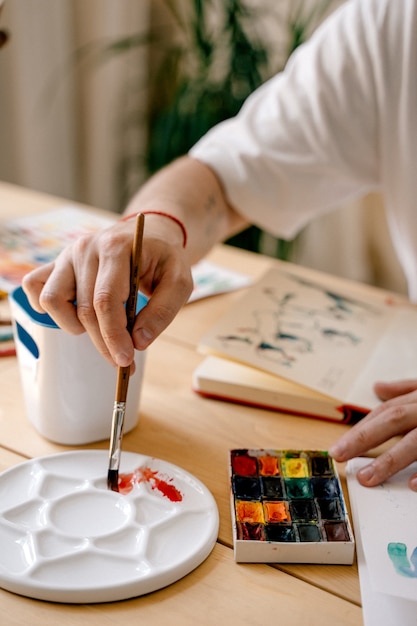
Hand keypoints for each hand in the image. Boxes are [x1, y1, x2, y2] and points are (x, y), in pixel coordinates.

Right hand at [22, 218, 192, 367]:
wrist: (148, 234)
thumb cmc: (163, 259)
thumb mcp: (180, 282)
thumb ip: (163, 311)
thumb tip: (139, 342)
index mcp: (116, 248)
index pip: (106, 300)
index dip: (114, 336)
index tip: (126, 360)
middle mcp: (86, 248)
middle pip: (84, 309)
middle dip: (103, 343)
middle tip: (123, 361)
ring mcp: (67, 254)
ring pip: (52, 301)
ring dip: (73, 325)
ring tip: (100, 328)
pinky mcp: (56, 263)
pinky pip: (35, 288)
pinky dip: (50, 309)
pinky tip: (75, 315)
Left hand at [329, 379, 416, 489]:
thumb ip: (405, 390)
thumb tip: (378, 387)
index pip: (384, 413)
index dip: (360, 429)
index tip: (337, 448)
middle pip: (392, 420)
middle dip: (363, 437)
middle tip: (338, 455)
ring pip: (414, 442)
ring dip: (389, 460)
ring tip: (367, 478)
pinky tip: (412, 485)